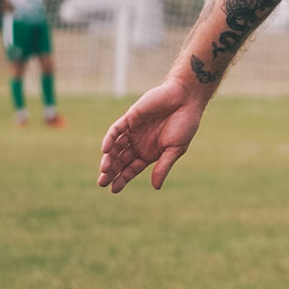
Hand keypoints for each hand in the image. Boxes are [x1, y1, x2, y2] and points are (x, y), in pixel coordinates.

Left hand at [97, 77, 208, 192]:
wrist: (186, 98)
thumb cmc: (185, 124)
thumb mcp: (175, 149)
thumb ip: (163, 166)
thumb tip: (156, 187)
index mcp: (150, 152)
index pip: (132, 168)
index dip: (123, 178)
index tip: (113, 189)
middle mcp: (139, 143)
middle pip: (121, 160)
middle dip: (112, 172)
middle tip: (102, 182)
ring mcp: (133, 130)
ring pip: (116, 147)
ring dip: (109, 158)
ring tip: (105, 169)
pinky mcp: (130, 118)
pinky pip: (116, 130)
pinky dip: (110, 139)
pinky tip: (106, 150)